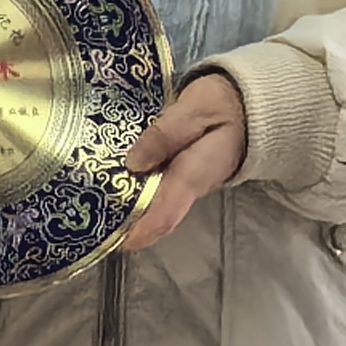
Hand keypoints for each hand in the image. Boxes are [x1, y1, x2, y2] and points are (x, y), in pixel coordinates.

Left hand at [115, 71, 250, 253]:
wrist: (250, 104)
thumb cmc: (222, 103)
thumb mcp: (193, 110)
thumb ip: (165, 135)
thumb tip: (133, 163)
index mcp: (194, 174)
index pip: (166, 214)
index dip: (140, 231)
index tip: (115, 241)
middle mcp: (192, 187)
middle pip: (158, 218)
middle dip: (130, 228)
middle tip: (95, 229)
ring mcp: (190, 184)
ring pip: (159, 208)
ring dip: (132, 214)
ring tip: (97, 212)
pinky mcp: (186, 175)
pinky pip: (161, 194)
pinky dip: (139, 196)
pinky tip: (115, 189)